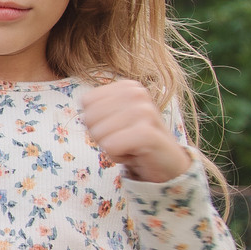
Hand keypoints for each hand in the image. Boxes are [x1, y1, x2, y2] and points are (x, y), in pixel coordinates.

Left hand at [77, 79, 191, 185]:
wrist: (167, 163)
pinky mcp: (148, 133)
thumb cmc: (134, 141)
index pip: (86, 102)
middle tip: (124, 140)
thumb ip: (95, 110)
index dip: (96, 122)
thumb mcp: (113, 120)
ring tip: (131, 146)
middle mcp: (137, 93)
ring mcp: (145, 111)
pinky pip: (111, 145)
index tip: (118, 128)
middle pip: (90, 118)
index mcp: (127, 87)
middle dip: (102, 136)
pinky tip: (134, 154)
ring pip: (99, 133)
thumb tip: (83, 109)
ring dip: (111, 148)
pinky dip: (117, 155)